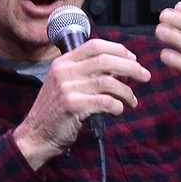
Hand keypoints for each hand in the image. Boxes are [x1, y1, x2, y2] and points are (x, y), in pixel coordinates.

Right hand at [12, 38, 152, 168]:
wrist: (35, 136)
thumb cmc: (55, 112)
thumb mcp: (66, 85)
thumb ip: (88, 74)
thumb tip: (121, 69)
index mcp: (63, 62)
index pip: (95, 45)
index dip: (118, 50)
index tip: (133, 58)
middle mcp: (64, 71)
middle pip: (106, 60)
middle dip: (131, 67)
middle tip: (145, 75)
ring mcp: (67, 88)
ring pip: (109, 82)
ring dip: (126, 91)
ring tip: (131, 101)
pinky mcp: (72, 106)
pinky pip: (105, 101)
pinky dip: (117, 106)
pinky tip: (118, 111)